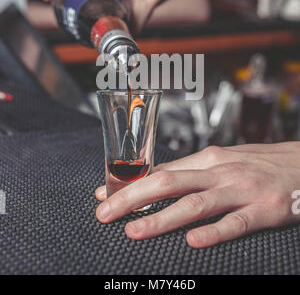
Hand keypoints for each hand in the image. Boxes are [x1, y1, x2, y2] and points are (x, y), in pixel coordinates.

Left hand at [95, 143, 299, 247]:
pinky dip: (213, 232)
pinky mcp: (263, 209)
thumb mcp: (223, 161)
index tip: (104, 196)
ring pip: (195, 202)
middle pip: (169, 182)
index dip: (130, 184)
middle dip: (132, 198)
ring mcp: (241, 189)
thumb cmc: (259, 164)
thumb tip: (157, 181)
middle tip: (104, 213)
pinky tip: (193, 241)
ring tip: (135, 230)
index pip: (161, 170)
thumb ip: (193, 172)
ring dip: (162, 218)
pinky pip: (235, 222)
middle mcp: (219, 171)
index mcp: (208, 159)